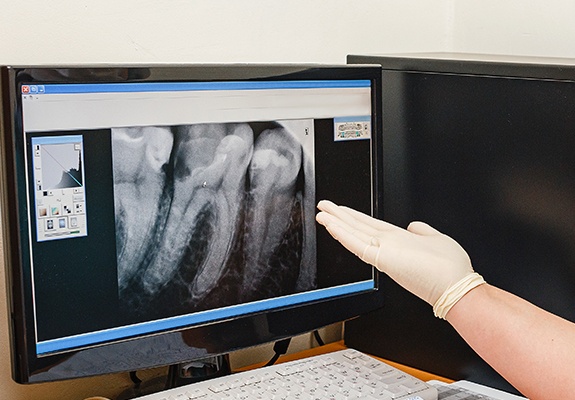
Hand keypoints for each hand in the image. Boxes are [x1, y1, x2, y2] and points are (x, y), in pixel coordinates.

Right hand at [316, 200, 483, 316]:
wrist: (455, 287)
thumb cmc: (449, 269)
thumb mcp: (437, 239)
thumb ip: (423, 231)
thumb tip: (414, 225)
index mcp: (399, 241)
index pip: (370, 227)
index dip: (354, 218)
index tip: (341, 211)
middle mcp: (388, 246)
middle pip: (358, 228)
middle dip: (339, 217)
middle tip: (323, 207)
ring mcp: (384, 252)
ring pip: (354, 234)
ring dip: (336, 222)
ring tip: (322, 213)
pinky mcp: (382, 258)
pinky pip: (357, 245)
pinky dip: (343, 234)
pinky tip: (331, 225)